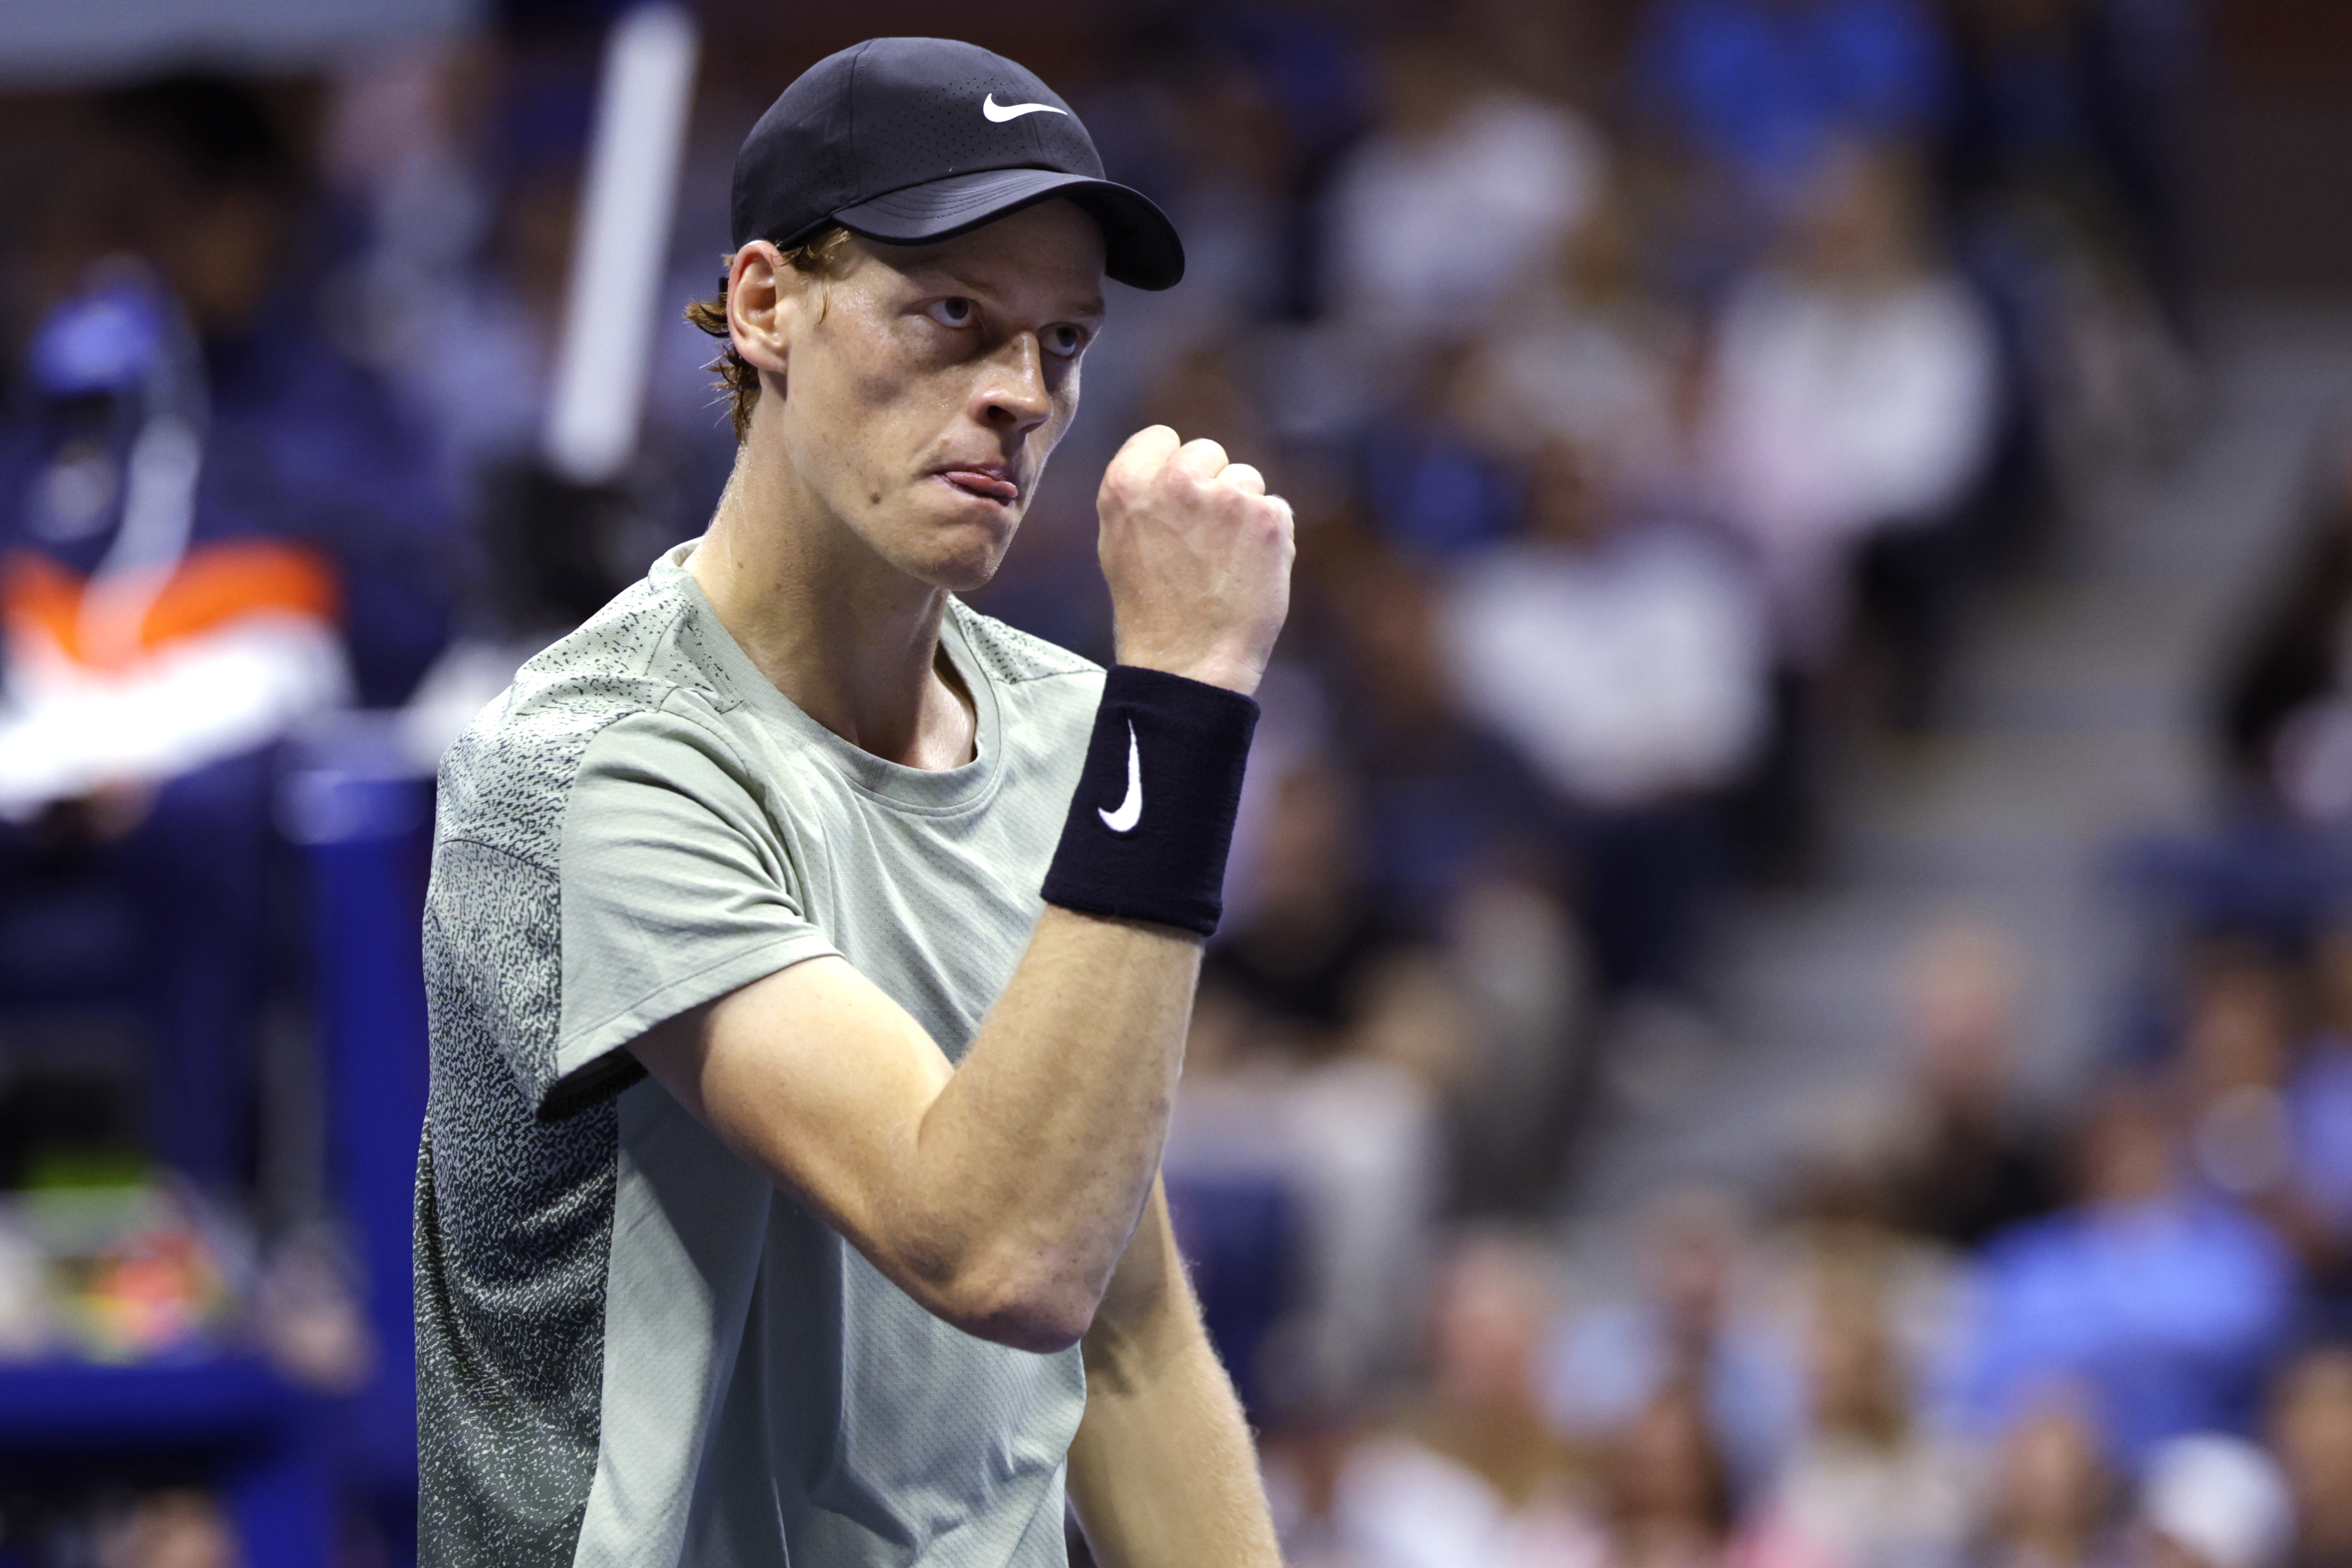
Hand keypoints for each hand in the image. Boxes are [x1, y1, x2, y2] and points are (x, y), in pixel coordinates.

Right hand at [1096, 426, 1294, 696]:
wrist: (1189, 663)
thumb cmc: (1150, 610)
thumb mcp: (1117, 543)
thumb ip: (1140, 494)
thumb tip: (1171, 462)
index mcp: (1126, 485)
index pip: (1161, 437)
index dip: (1171, 467)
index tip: (1175, 502)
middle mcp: (1176, 482)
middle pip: (1207, 451)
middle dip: (1209, 485)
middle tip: (1201, 539)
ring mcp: (1226, 497)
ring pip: (1245, 479)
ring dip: (1241, 511)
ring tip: (1224, 561)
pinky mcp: (1268, 518)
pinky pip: (1275, 508)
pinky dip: (1268, 536)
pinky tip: (1249, 571)